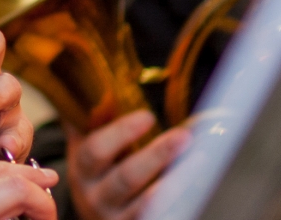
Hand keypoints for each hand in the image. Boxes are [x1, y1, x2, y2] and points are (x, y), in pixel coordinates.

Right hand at [65, 110, 190, 219]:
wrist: (92, 212)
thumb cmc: (94, 173)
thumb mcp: (81, 147)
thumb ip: (85, 118)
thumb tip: (86, 76)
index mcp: (82, 168)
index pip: (96, 150)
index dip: (121, 133)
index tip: (148, 116)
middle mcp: (96, 195)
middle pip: (126, 177)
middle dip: (156, 155)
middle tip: (184, 136)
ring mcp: (117, 216)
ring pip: (147, 203)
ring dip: (176, 180)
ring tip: (199, 159)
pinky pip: (158, 217)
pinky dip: (178, 203)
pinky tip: (195, 187)